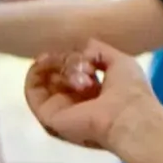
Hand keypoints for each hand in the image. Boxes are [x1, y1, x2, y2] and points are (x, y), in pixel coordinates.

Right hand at [24, 40, 160, 155]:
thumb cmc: (130, 92)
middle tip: (83, 63)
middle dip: (67, 60)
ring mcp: (60, 111)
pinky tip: (47, 61)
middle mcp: (75, 105)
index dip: (75, 57)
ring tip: (74, 66)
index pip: (74, 71)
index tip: (87, 55)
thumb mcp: (119, 62)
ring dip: (55, 63)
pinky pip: (32, 90)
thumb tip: (83, 47)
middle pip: (57, 72)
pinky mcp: (47, 116)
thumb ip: (99, 51)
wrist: (127, 115)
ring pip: (45, 78)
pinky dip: (36, 71)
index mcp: (94, 96)